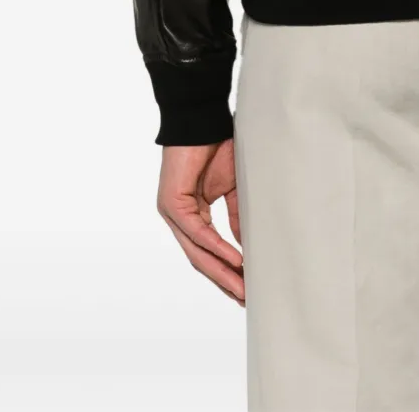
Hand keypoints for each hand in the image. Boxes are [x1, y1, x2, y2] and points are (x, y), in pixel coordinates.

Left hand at [157, 140, 244, 304]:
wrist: (203, 120)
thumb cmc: (218, 148)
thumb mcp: (233, 189)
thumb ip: (236, 219)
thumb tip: (246, 249)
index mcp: (191, 215)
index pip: (207, 253)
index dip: (226, 272)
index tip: (245, 290)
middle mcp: (178, 218)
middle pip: (201, 260)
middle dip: (225, 281)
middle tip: (246, 299)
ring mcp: (172, 213)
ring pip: (197, 252)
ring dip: (222, 272)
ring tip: (242, 288)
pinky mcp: (172, 204)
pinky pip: (197, 233)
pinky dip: (217, 248)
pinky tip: (235, 260)